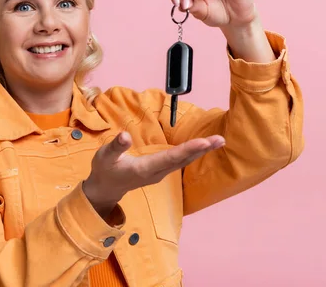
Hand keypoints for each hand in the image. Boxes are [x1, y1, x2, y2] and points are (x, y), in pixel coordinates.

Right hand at [83, 132, 224, 217]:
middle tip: (220, 139)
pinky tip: (202, 147)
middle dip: (202, 149)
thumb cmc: (104, 170)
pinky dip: (193, 152)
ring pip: (184, 160)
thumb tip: (125, 135)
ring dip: (201, 151)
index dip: (188, 150)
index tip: (204, 142)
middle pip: (183, 159)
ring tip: (218, 141)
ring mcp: (160, 173)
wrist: (106, 188)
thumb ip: (116, 147)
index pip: (170, 157)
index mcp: (145, 168)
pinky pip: (180, 160)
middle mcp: (157, 172)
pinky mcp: (160, 170)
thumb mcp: (105, 156)